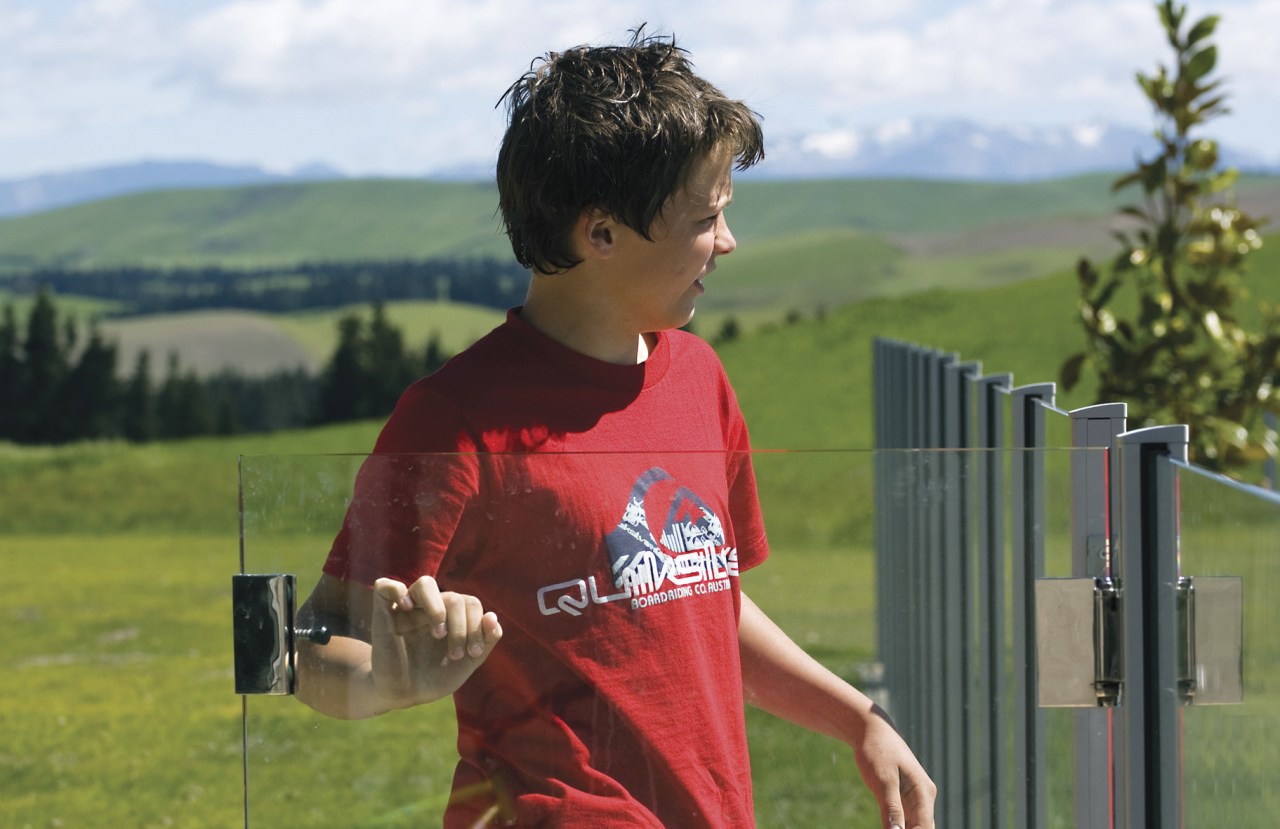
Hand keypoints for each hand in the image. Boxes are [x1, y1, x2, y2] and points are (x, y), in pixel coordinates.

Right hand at [369, 576, 502, 708]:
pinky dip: (398, 590)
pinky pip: (385, 586)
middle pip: (454, 597)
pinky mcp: (383, 613)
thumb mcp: (467, 663)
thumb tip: (493, 617)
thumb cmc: (435, 677)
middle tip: (455, 654)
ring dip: (437, 607)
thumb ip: (485, 641)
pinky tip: (407, 609)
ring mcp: (407, 608)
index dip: (477, 626)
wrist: (404, 695)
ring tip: (438, 632)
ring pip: (425, 583)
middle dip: (461, 627)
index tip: (472, 654)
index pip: (471, 603)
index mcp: (452, 615)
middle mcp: (431, 608)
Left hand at [851, 706, 935, 828]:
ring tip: (889, 828)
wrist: (870, 730)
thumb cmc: (877, 751)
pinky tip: (888, 827)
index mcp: (924, 792)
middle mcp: (924, 796)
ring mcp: (915, 797)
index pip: (924, 827)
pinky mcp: (903, 797)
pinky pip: (905, 819)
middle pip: (923, 828)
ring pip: (915, 825)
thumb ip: (891, 808)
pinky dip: (899, 827)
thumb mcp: (882, 780)